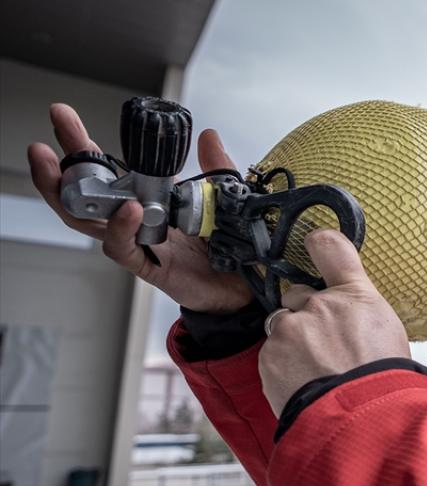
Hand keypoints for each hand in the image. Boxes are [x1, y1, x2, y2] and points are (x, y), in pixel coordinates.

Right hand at [27, 103, 252, 313]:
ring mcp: (137, 242)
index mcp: (146, 198)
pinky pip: (123, 247)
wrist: (244, 285)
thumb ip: (215, 167)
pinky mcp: (149, 265)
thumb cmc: (225, 244)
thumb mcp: (224, 197)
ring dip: (70, 197)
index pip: (105, 169)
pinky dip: (121, 227)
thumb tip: (207, 135)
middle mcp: (134, 220)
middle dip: (60, 168)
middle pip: (84, 193)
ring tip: (60, 172)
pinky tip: (127, 209)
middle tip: (42, 145)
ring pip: (88, 222)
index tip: (62, 117)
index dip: (82, 146)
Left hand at [258, 229, 409, 416]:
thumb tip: (354, 320)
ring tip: (317, 372)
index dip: (320, 242)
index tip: (315, 242)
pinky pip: (273, 356)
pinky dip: (284, 369)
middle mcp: (319, 304)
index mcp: (355, 295)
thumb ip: (361, 315)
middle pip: (299, 295)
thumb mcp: (389, 334)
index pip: (330, 246)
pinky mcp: (270, 355)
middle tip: (327, 346)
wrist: (362, 418)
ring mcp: (291, 328)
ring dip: (294, 344)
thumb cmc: (383, 380)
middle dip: (306, 315)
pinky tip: (305, 384)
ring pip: (284, 328)